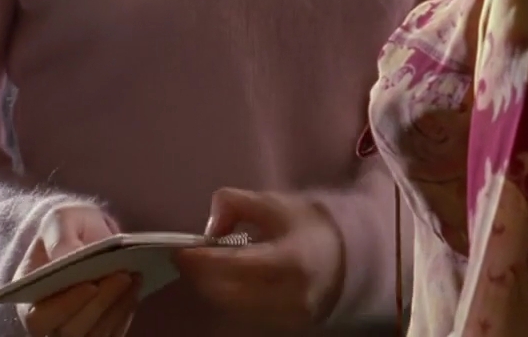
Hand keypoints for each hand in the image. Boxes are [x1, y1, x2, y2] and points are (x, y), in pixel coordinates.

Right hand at [13, 203, 138, 336]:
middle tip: (123, 276)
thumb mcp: (60, 220)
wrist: (86, 234)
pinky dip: (125, 314)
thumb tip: (65, 257)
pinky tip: (135, 289)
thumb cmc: (68, 227)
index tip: (91, 285)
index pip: (40, 317)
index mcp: (29, 297)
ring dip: (117, 309)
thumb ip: (60, 238)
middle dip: (100, 304)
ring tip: (134, 278)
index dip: (66, 306)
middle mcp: (48, 322)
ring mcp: (72, 329)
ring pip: (95, 335)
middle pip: (71, 330)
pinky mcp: (96, 330)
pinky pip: (111, 334)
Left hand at [174, 188, 344, 329]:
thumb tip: (210, 225)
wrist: (346, 260)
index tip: (181, 250)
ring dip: (212, 287)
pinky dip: (228, 297)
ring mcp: (287, 317)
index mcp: (291, 259)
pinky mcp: (284, 327)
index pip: (236, 264)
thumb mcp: (274, 203)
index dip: (203, 259)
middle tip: (187, 257)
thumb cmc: (307, 227)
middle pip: (228, 292)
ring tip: (206, 267)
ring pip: (232, 307)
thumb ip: (236, 204)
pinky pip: (244, 315)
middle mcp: (289, 295)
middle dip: (201, 275)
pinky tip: (226, 280)